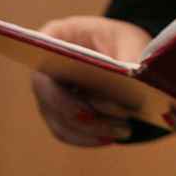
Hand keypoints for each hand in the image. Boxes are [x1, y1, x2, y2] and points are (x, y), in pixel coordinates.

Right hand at [31, 16, 148, 145]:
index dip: (59, 91)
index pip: (43, 67)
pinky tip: (112, 137)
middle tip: (119, 124)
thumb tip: (132, 81)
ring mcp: (49, 93)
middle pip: (51, 100)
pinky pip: (67, 132)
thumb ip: (130, 60)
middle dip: (84, 116)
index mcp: (55, 38)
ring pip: (60, 121)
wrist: (126, 50)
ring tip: (123, 130)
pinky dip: (88, 137)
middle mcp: (44, 68)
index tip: (87, 107)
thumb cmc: (125, 39)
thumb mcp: (132, 41)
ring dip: (91, 131)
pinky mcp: (59, 113)